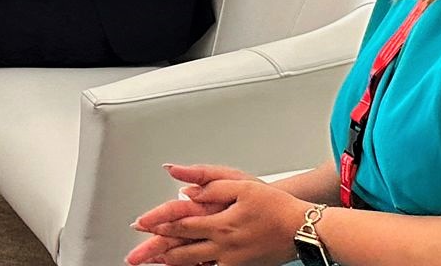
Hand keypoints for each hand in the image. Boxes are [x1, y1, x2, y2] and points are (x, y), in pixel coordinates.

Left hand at [126, 171, 301, 265]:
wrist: (305, 229)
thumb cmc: (276, 205)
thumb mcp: (241, 184)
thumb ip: (208, 182)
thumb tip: (182, 183)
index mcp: (220, 222)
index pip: (180, 224)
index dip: (157, 224)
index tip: (140, 225)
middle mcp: (223, 244)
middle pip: (181, 250)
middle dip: (155, 253)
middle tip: (135, 256)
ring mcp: (233, 260)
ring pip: (195, 264)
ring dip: (172, 264)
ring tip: (154, 264)